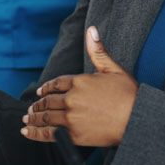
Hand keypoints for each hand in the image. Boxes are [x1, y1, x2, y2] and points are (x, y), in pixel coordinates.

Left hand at [21, 26, 137, 146]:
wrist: (136, 119)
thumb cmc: (128, 94)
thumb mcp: (113, 69)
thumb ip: (98, 51)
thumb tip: (91, 30)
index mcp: (80, 81)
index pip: (56, 84)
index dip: (46, 88)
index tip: (40, 92)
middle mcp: (72, 98)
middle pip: (48, 100)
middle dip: (38, 104)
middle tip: (31, 108)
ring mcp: (71, 117)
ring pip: (46, 116)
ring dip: (34, 118)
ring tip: (27, 120)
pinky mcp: (73, 135)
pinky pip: (48, 134)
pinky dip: (35, 133)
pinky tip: (28, 132)